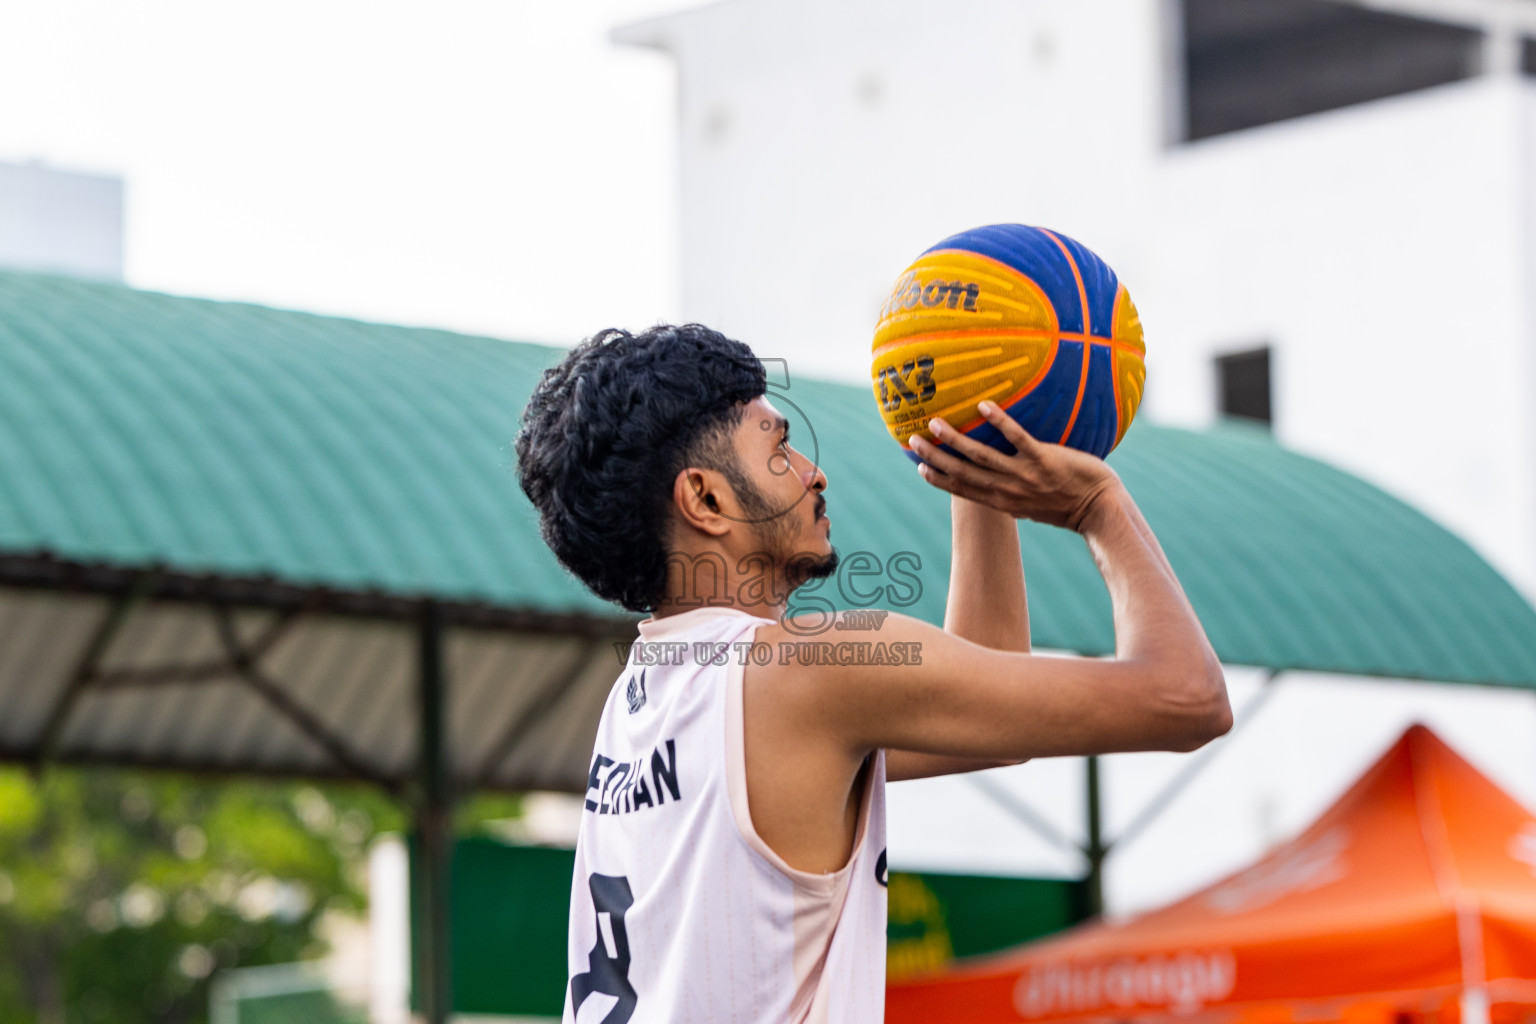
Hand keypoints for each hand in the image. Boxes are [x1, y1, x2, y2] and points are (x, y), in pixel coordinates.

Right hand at [908, 402, 1122, 531]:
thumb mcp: (1032, 508)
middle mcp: (1008, 490)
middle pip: (962, 472)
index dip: (939, 479)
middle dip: (935, 456)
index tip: (920, 466)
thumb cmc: (1068, 506)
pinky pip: (1018, 438)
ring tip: (935, 422)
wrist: (1099, 510)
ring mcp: (1025, 475)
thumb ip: (1013, 496)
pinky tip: (982, 406)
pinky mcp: (1045, 460)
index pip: (963, 490)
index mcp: (1003, 502)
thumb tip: (998, 487)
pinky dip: (999, 422)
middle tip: (912, 440)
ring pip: (982, 456)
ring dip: (956, 439)